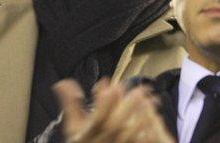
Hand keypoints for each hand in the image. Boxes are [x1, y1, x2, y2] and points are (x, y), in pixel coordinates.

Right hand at [54, 78, 176, 142]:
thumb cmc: (83, 141)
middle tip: (141, 88)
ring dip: (143, 115)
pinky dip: (149, 131)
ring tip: (154, 99)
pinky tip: (157, 117)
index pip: (97, 118)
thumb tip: (61, 83)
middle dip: (129, 105)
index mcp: (87, 133)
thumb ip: (71, 104)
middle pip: (117, 124)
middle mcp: (102, 141)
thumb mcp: (73, 125)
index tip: (113, 84)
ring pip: (131, 134)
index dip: (104, 102)